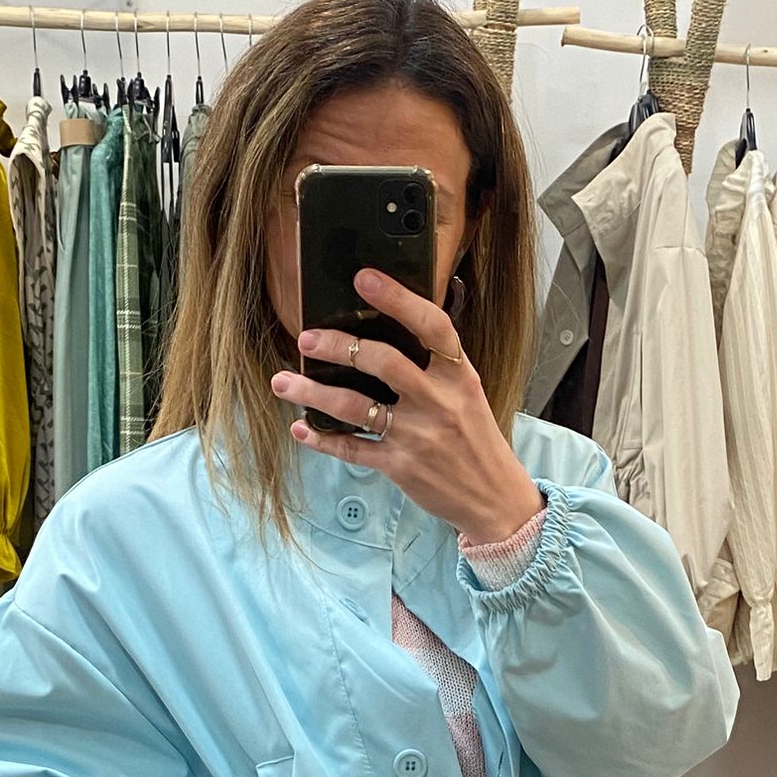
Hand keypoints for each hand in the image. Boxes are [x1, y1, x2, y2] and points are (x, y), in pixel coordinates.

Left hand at [269, 269, 544, 543]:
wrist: (494, 498)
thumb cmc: (476, 439)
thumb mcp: (468, 394)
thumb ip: (436, 365)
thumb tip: (393, 326)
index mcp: (458, 375)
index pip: (431, 326)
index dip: (398, 299)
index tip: (364, 278)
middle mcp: (437, 401)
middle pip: (383, 362)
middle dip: (338, 346)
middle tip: (306, 339)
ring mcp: (417, 436)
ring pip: (355, 406)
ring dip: (313, 394)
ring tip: (282, 383)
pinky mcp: (400, 467)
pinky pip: (353, 449)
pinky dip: (323, 439)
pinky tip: (301, 430)